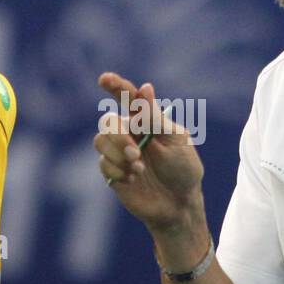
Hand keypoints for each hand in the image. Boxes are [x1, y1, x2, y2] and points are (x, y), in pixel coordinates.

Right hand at [94, 73, 204, 231]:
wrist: (179, 204)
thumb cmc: (183, 169)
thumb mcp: (175, 141)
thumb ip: (155, 117)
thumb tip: (144, 87)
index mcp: (147, 120)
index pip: (128, 97)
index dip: (115, 86)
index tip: (105, 79)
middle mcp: (130, 133)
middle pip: (109, 121)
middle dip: (119, 136)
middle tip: (135, 153)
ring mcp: (119, 152)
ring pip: (100, 141)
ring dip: (118, 154)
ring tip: (139, 169)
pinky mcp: (113, 171)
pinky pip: (103, 164)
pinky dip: (118, 171)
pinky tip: (133, 180)